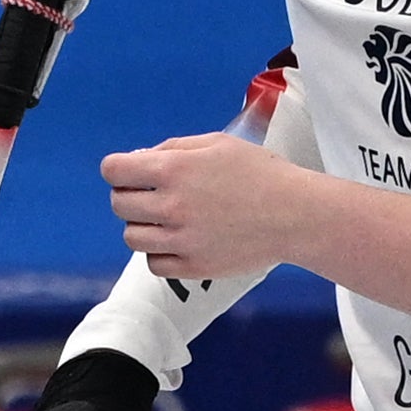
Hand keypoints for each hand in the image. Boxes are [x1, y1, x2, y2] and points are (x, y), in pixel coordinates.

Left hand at [105, 132, 315, 277]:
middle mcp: (173, 205)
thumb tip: (139, 159)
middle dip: (130, 196)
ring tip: (168, 220)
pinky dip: (160, 253)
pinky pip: (153, 264)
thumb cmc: (261, 174)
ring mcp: (182, 239)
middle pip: (119, 204)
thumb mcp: (217, 143)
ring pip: (132, 236)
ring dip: (143, 226)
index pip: (113, 170)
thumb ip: (173, 148)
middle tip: (153, 196)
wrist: (297, 215)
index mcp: (175, 169)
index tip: (129, 173)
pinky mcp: (194, 266)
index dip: (118, 170)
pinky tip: (179, 241)